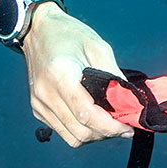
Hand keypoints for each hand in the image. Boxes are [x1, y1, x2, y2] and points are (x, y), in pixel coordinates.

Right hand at [22, 3, 133, 146]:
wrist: (37, 30)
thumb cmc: (68, 34)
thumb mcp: (98, 47)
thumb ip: (114, 76)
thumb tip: (129, 101)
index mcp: (60, 76)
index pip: (87, 115)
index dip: (111, 126)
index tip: (128, 127)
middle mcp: (46, 94)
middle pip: (81, 131)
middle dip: (106, 133)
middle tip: (124, 126)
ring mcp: (39, 104)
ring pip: (73, 137)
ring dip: (95, 135)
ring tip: (111, 124)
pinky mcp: (38, 109)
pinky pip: (63, 131)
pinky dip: (82, 130)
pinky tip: (94, 119)